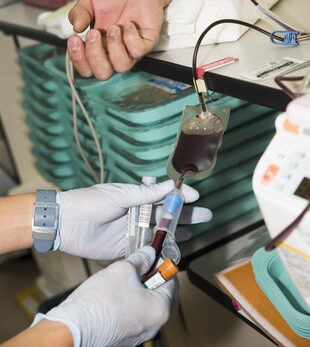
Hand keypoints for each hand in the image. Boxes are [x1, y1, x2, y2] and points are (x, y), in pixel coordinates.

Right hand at [33, 247, 176, 346]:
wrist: (74, 328)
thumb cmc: (100, 301)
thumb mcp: (123, 269)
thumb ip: (141, 260)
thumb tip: (149, 253)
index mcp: (160, 309)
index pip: (172, 280)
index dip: (162, 264)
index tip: (153, 255)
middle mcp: (154, 326)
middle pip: (164, 296)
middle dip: (155, 279)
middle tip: (142, 266)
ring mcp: (140, 335)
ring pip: (149, 307)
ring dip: (143, 291)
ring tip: (127, 279)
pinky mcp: (126, 338)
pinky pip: (137, 317)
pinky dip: (133, 304)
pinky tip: (118, 294)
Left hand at [55, 179, 211, 259]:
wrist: (64, 224)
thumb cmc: (89, 202)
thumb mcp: (118, 195)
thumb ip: (143, 193)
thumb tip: (169, 184)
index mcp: (134, 196)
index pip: (162, 195)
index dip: (179, 196)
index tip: (196, 197)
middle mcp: (136, 212)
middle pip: (166, 214)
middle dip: (186, 214)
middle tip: (207, 214)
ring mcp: (132, 230)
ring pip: (160, 231)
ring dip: (177, 232)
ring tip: (196, 231)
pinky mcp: (125, 247)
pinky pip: (147, 249)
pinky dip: (160, 250)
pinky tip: (175, 250)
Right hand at [67, 0, 164, 79]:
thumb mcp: (90, 2)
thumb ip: (79, 13)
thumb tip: (75, 27)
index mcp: (98, 48)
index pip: (86, 68)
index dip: (78, 60)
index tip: (75, 39)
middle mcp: (113, 54)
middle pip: (102, 74)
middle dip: (95, 55)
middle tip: (94, 33)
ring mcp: (130, 52)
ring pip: (122, 66)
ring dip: (115, 46)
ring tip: (114, 27)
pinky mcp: (146, 45)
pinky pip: (137, 52)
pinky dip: (131, 37)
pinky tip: (129, 24)